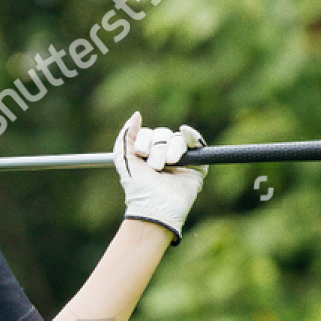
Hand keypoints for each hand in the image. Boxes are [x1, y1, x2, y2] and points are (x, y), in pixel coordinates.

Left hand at [113, 111, 206, 245]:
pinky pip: (197, 142)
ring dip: (170, 150)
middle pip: (163, 134)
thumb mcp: (123, 160)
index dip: (144, 141)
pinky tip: (185, 133)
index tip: (141, 155)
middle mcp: (163, 155)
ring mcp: (181, 160)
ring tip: (167, 167)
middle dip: (157, 149)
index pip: (148, 134)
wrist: (156, 206)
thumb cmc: (138, 188)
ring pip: (177, 139)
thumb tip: (137, 114)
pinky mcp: (197, 165)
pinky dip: (191, 135)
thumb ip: (126, 136)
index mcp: (147, 155)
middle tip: (154, 167)